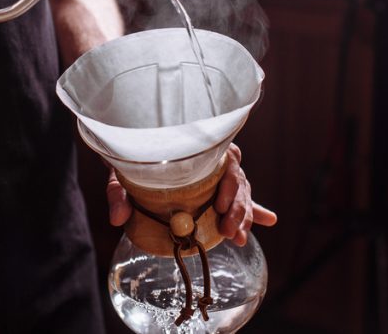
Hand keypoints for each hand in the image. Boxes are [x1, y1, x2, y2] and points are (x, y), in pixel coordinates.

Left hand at [106, 143, 277, 245]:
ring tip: (239, 238)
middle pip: (237, 179)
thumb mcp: (121, 175)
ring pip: (241, 192)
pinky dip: (255, 209)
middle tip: (228, 231)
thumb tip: (117, 219)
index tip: (220, 204)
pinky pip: (240, 198)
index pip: (226, 159)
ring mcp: (217, 175)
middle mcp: (211, 159)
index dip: (228, 182)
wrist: (130, 154)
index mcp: (196, 149)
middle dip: (238, 208)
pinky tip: (270, 220)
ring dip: (244, 215)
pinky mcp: (217, 190)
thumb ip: (118, 193)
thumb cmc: (130, 161)